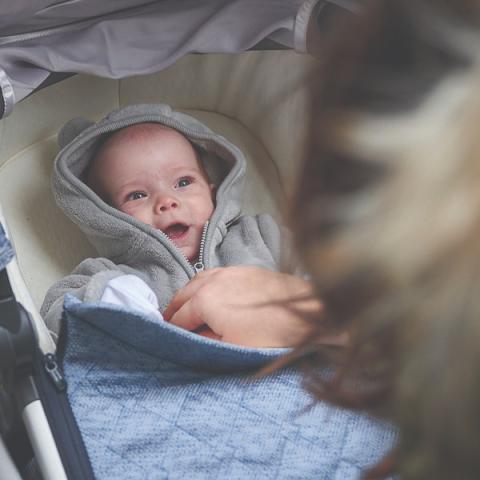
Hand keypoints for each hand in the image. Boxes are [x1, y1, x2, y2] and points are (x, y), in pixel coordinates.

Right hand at [164, 266, 322, 347]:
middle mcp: (212, 281)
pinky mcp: (244, 269)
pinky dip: (202, 283)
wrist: (306, 311)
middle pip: (183, 294)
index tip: (167, 336)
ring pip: (197, 280)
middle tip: (168, 321)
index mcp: (204, 301)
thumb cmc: (271, 334)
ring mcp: (228, 271)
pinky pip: (214, 274)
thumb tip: (194, 334)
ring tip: (184, 306)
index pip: (180, 317)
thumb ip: (206, 340)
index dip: (172, 329)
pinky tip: (207, 291)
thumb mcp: (232, 347)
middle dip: (174, 308)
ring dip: (187, 293)